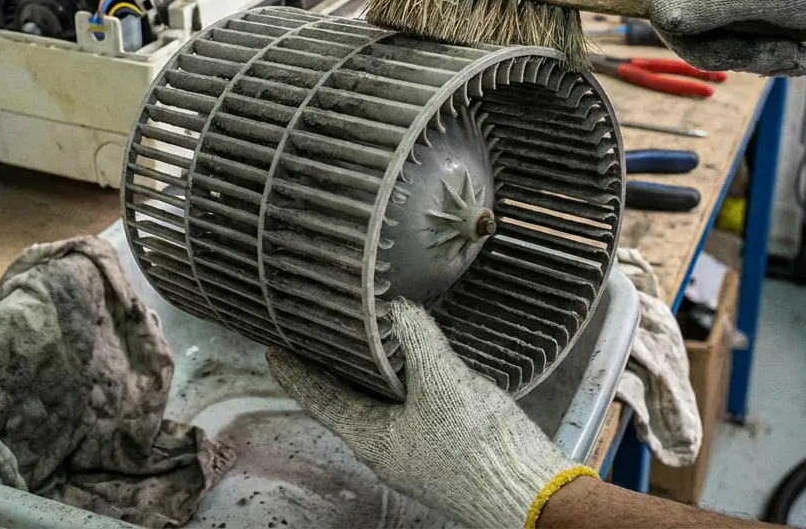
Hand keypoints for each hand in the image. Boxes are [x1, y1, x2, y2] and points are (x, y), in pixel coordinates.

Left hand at [267, 300, 594, 528]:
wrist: (532, 496)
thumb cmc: (478, 447)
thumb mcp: (443, 381)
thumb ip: (417, 339)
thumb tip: (398, 308)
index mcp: (371, 438)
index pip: (319, 398)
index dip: (295, 373)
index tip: (273, 351)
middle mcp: (386, 451)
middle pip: (347, 403)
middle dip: (332, 370)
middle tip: (317, 338)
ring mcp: (416, 455)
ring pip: (380, 408)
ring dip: (368, 377)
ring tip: (362, 346)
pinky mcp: (445, 454)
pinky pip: (411, 412)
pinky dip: (403, 385)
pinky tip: (417, 368)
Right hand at [554, 0, 805, 75]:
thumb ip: (703, 3)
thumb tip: (658, 15)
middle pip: (677, 15)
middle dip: (723, 47)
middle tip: (776, 56)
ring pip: (708, 30)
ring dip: (752, 52)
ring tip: (798, 54)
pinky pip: (734, 31)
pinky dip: (764, 47)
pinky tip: (798, 50)